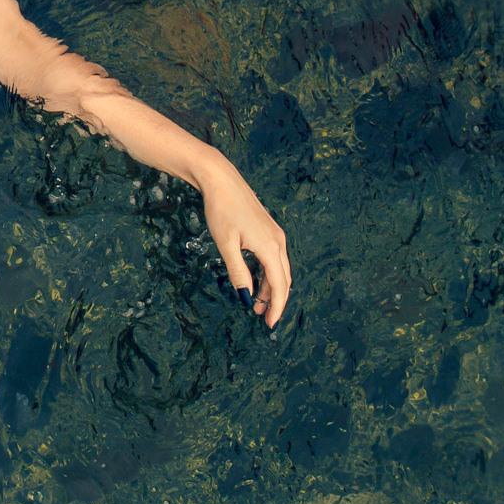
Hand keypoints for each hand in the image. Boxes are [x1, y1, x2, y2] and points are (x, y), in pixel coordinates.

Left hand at [201, 164, 291, 327]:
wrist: (221, 180)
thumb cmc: (221, 210)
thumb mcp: (226, 244)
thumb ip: (237, 271)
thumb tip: (246, 296)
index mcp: (271, 247)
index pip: (279, 285)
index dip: (276, 306)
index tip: (269, 324)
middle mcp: (278, 242)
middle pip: (282, 279)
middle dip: (274, 300)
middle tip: (262, 318)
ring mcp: (275, 235)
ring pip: (278, 269)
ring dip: (269, 287)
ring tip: (255, 304)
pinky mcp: (268, 230)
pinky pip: (273, 258)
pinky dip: (266, 273)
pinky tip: (255, 281)